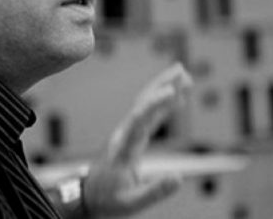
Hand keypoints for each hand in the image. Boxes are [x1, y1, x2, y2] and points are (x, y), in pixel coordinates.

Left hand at [81, 62, 192, 216]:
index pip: (140, 119)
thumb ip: (155, 191)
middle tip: (181, 70)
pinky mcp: (133, 136)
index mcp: (124, 147)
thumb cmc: (107, 200)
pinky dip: (164, 104)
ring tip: (184, 75)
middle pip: (143, 103)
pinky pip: (150, 115)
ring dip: (164, 88)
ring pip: (147, 104)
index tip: (170, 91)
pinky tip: (178, 98)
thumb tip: (179, 178)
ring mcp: (128, 133)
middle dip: (162, 85)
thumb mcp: (131, 202)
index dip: (154, 104)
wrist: (88, 197)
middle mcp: (125, 134)